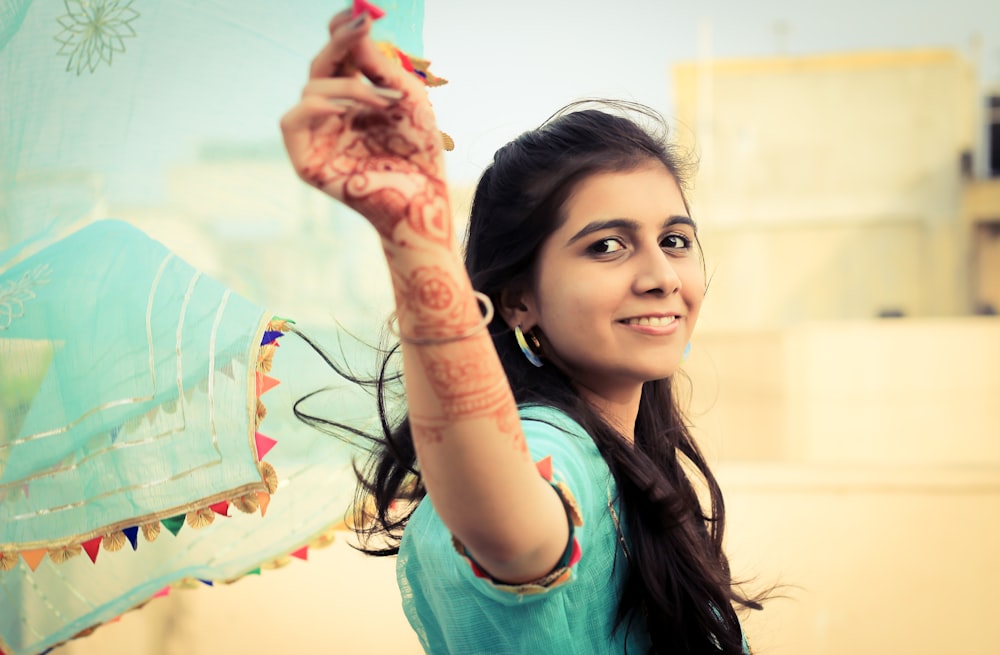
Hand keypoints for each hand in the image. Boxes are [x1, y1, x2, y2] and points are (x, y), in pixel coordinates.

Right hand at [280, 10, 448, 243]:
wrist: (423, 199)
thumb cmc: (420, 151)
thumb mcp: (405, 97)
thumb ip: (377, 63)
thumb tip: (354, 24)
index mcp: (355, 96)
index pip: (337, 55)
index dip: (340, 31)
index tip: (357, 11)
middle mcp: (332, 113)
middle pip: (320, 66)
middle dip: (338, 43)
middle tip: (360, 27)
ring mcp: (317, 135)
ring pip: (312, 88)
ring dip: (348, 87)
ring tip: (381, 103)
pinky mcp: (306, 160)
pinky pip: (291, 119)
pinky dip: (315, 107)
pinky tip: (343, 109)